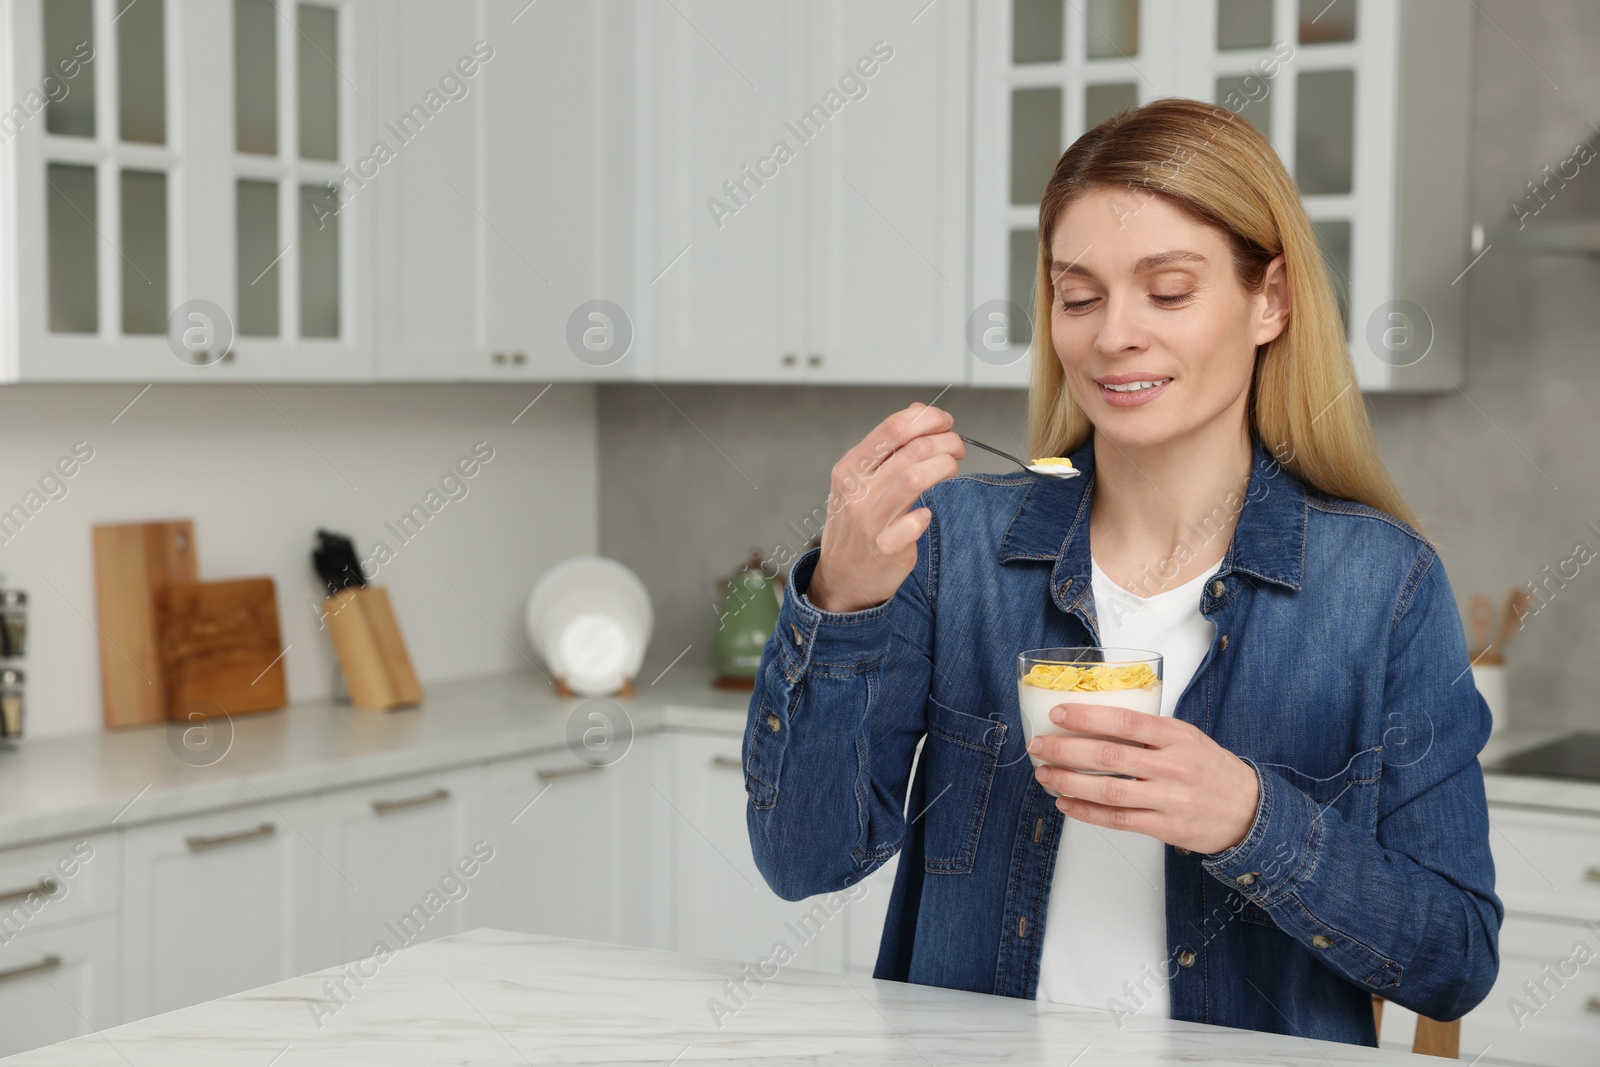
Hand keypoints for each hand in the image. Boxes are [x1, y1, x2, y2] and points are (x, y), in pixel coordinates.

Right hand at [806, 403, 964, 612]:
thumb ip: (887, 447)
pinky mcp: (885, 547)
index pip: (892, 428)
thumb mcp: (859, 480)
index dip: (927, 419)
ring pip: (914, 479)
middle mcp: (857, 491)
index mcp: (850, 468)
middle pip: (911, 450)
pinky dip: (925, 515)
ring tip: (952, 467)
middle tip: (957, 447)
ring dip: (944, 467)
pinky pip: (914, 523)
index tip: (945, 422)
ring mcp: (869, 520)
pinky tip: (927, 514)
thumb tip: (916, 411)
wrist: (840, 578)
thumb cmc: (855, 526)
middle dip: (945, 442)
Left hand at [1026, 703, 1259, 854]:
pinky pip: (1119, 820)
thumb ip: (1150, 730)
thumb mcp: (1187, 737)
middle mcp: (1172, 766)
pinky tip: (1066, 803)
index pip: (1126, 721)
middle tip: (1039, 745)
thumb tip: (1097, 718)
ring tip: (1045, 774)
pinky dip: (1088, 813)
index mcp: (1177, 736)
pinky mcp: (1166, 828)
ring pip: (1109, 791)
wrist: (1250, 811)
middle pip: (1109, 756)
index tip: (1058, 713)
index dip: (1088, 716)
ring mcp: (1169, 799)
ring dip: (1070, 782)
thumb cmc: (1211, 769)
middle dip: (1066, 750)